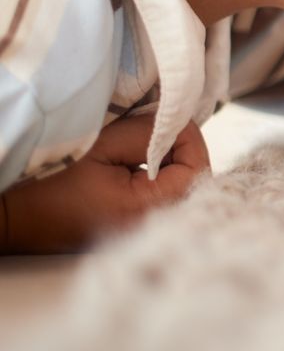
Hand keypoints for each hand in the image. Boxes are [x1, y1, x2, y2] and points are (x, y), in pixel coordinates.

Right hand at [1, 116, 209, 254]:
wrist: (11, 217)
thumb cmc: (50, 180)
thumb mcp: (101, 145)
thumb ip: (147, 134)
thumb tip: (177, 125)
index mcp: (147, 208)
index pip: (197, 170)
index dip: (190, 139)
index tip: (171, 120)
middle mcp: (152, 226)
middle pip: (193, 181)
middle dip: (182, 150)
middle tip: (160, 128)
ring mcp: (142, 231)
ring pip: (179, 189)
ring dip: (170, 162)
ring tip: (146, 144)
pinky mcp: (131, 228)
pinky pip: (162, 198)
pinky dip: (158, 176)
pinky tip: (138, 164)